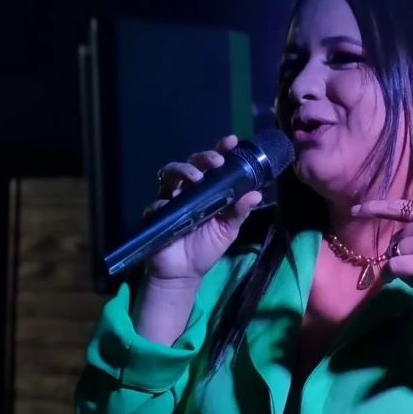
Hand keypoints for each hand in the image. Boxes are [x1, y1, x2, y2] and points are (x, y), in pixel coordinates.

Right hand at [142, 134, 261, 281]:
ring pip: (170, 174)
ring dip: (183, 172)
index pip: (214, 165)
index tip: (232, 141)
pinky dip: (163, 203)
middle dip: (203, 158)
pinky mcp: (156, 214)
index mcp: (208, 190)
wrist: (185, 273)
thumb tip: (256, 194)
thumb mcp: (228, 229)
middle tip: (216, 162)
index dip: (221, 150)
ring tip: (196, 179)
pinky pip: (156, 204)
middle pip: (191, 164)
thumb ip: (239, 212)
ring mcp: (170, 199)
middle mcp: (189, 190)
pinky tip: (171, 205)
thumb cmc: (206, 246)